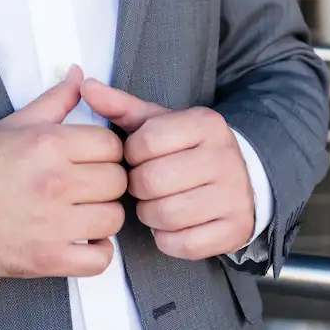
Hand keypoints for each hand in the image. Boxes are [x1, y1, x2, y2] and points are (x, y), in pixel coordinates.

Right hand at [0, 66, 127, 278]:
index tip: (93, 158)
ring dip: (103, 215)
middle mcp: (54, 183)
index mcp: (49, 145)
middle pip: (117, 181)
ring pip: (113, 218)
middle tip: (89, 184)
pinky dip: (97, 252)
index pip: (111, 145)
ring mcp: (53, 224)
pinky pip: (99, 259)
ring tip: (85, 211)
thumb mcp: (15, 124)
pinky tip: (83, 239)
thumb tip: (78, 75)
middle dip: (106, 181)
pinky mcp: (48, 258)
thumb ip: (55, 99)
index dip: (106, 151)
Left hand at [80, 78, 254, 260]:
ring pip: (166, 215)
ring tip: (155, 203)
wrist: (242, 178)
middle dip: (138, 187)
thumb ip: (121, 105)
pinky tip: (171, 225)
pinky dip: (167, 239)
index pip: (146, 141)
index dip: (131, 155)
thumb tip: (87, 85)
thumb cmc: (187, 150)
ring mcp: (234, 195)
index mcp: (205, 123)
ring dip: (150, 214)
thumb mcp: (158, 123)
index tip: (137, 158)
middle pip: (152, 181)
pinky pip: (183, 243)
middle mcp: (224, 157)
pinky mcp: (236, 229)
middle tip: (144, 185)